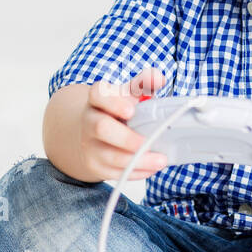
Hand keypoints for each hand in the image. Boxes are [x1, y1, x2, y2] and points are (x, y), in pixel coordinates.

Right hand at [78, 67, 169, 181]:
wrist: (90, 134)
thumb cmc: (116, 111)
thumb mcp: (128, 94)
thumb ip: (143, 83)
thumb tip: (158, 78)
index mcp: (98, 100)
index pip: (98, 94)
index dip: (113, 103)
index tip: (131, 110)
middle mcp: (90, 121)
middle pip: (101, 128)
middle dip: (127, 138)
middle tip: (149, 142)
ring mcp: (90, 145)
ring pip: (111, 156)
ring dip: (138, 160)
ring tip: (161, 160)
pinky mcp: (95, 165)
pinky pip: (115, 173)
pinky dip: (137, 172)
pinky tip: (152, 168)